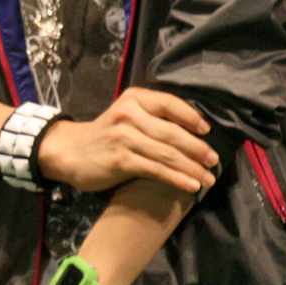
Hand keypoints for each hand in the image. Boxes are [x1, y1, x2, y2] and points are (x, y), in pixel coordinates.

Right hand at [38, 87, 217, 192]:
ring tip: (208, 179)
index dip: (191, 116)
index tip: (208, 130)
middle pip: (172, 131)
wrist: (71, 151)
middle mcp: (129, 114)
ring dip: (191, 167)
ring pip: (166, 153)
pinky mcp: (120, 160)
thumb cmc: (106, 135)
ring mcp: (124, 136)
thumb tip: (192, 130)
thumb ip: (152, 117)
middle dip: (197, 148)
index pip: (169, 103)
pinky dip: (176, 179)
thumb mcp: (127, 115)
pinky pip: (155, 169)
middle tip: (214, 160)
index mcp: (134, 98)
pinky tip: (190, 186)